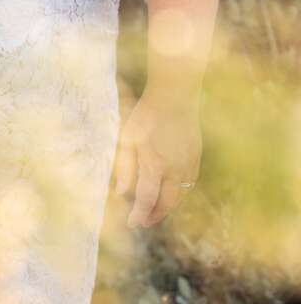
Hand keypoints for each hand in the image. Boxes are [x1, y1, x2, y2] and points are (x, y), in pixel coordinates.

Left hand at [112, 86, 201, 228]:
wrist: (175, 95)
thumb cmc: (147, 114)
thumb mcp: (128, 138)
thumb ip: (126, 167)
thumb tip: (121, 192)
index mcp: (156, 165)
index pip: (148, 200)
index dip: (139, 215)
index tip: (132, 223)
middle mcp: (175, 169)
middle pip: (167, 203)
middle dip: (154, 215)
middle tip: (143, 221)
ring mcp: (188, 164)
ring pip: (180, 196)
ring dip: (168, 206)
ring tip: (154, 209)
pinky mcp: (196, 157)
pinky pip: (189, 183)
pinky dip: (179, 192)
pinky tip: (170, 191)